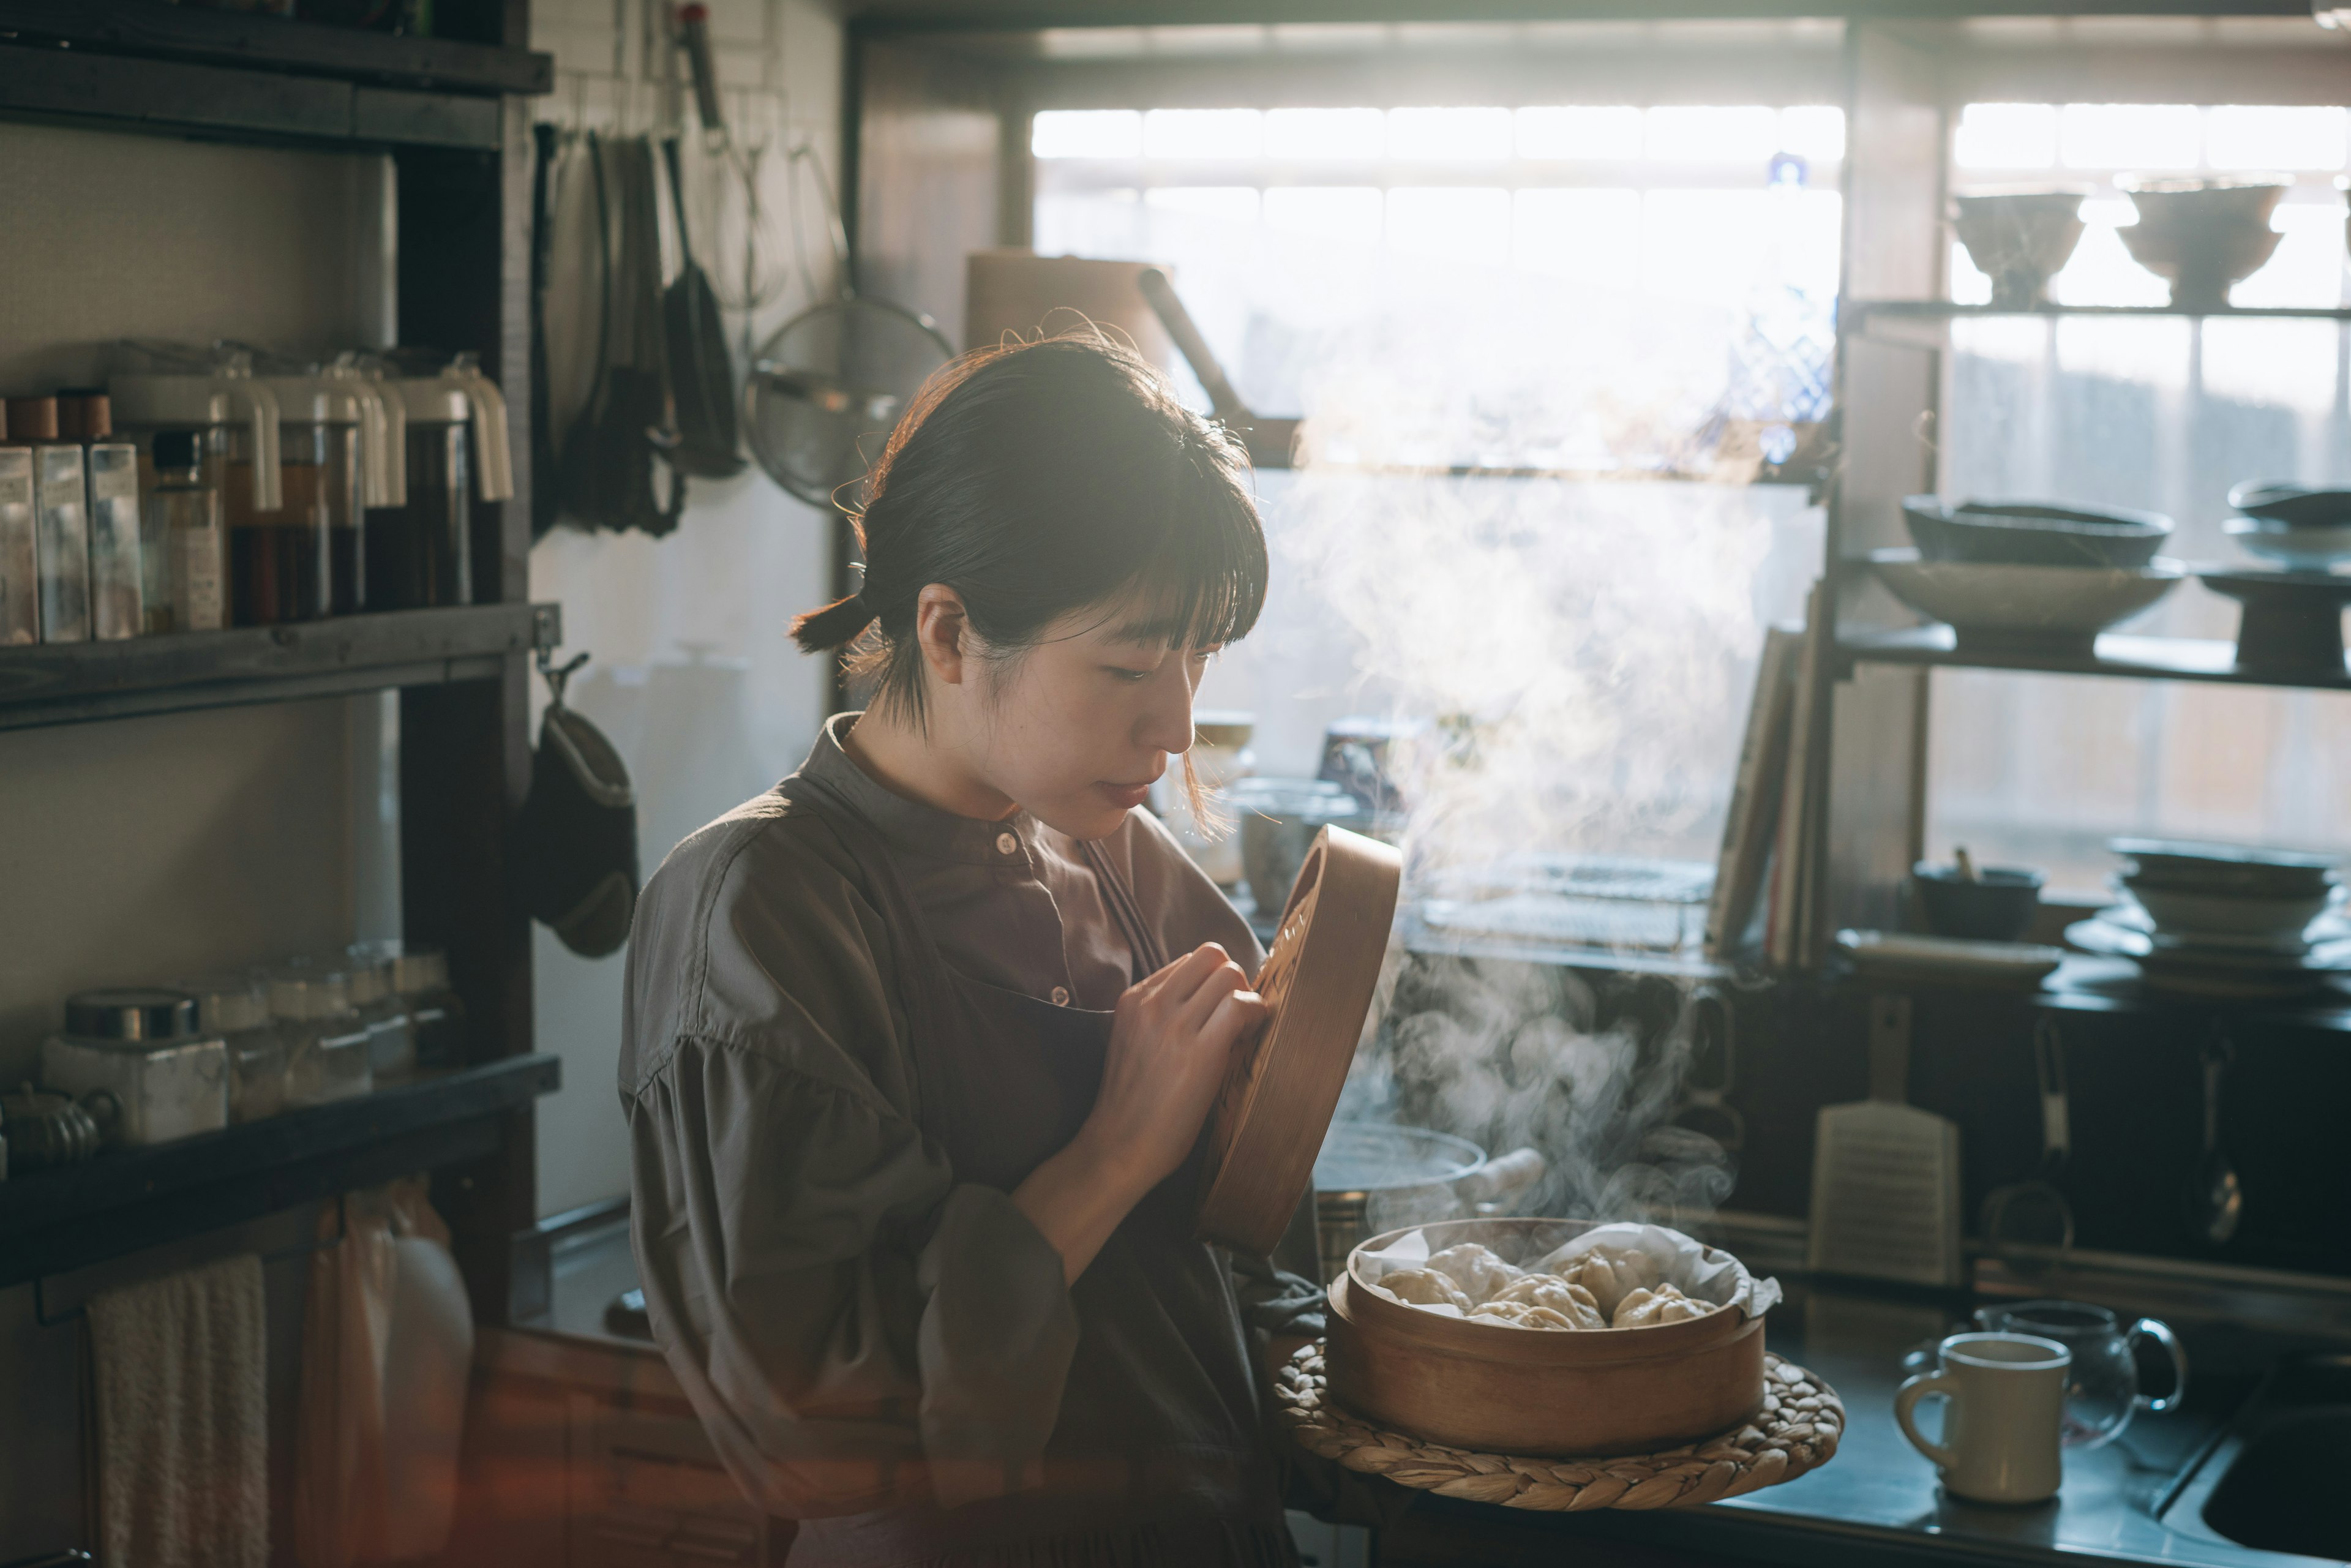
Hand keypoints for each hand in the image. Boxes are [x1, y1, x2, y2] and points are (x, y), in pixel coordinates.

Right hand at [1011, 943, 1264, 1283]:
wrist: (1120, 1146)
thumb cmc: (1133, 1103)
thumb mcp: (1135, 1041)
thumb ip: (1163, 1014)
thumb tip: (1213, 1000)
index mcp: (1134, 999)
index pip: (1189, 961)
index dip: (1212, 981)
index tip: (1218, 1009)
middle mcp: (1152, 1003)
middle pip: (1211, 956)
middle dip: (1232, 980)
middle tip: (1237, 1015)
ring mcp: (1174, 1025)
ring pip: (1230, 974)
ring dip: (1246, 996)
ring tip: (1244, 1028)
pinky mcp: (1200, 1051)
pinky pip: (1241, 1005)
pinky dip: (1257, 1012)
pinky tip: (1252, 1033)